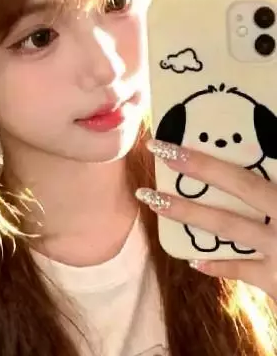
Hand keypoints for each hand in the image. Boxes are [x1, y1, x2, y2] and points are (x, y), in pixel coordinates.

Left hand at [135, 139, 276, 301]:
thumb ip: (275, 176)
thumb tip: (266, 157)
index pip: (240, 176)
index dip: (201, 161)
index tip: (164, 145)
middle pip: (231, 195)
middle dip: (190, 179)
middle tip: (153, 166)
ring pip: (227, 229)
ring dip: (188, 216)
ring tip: (155, 202)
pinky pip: (244, 272)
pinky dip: (219, 266)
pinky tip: (194, 261)